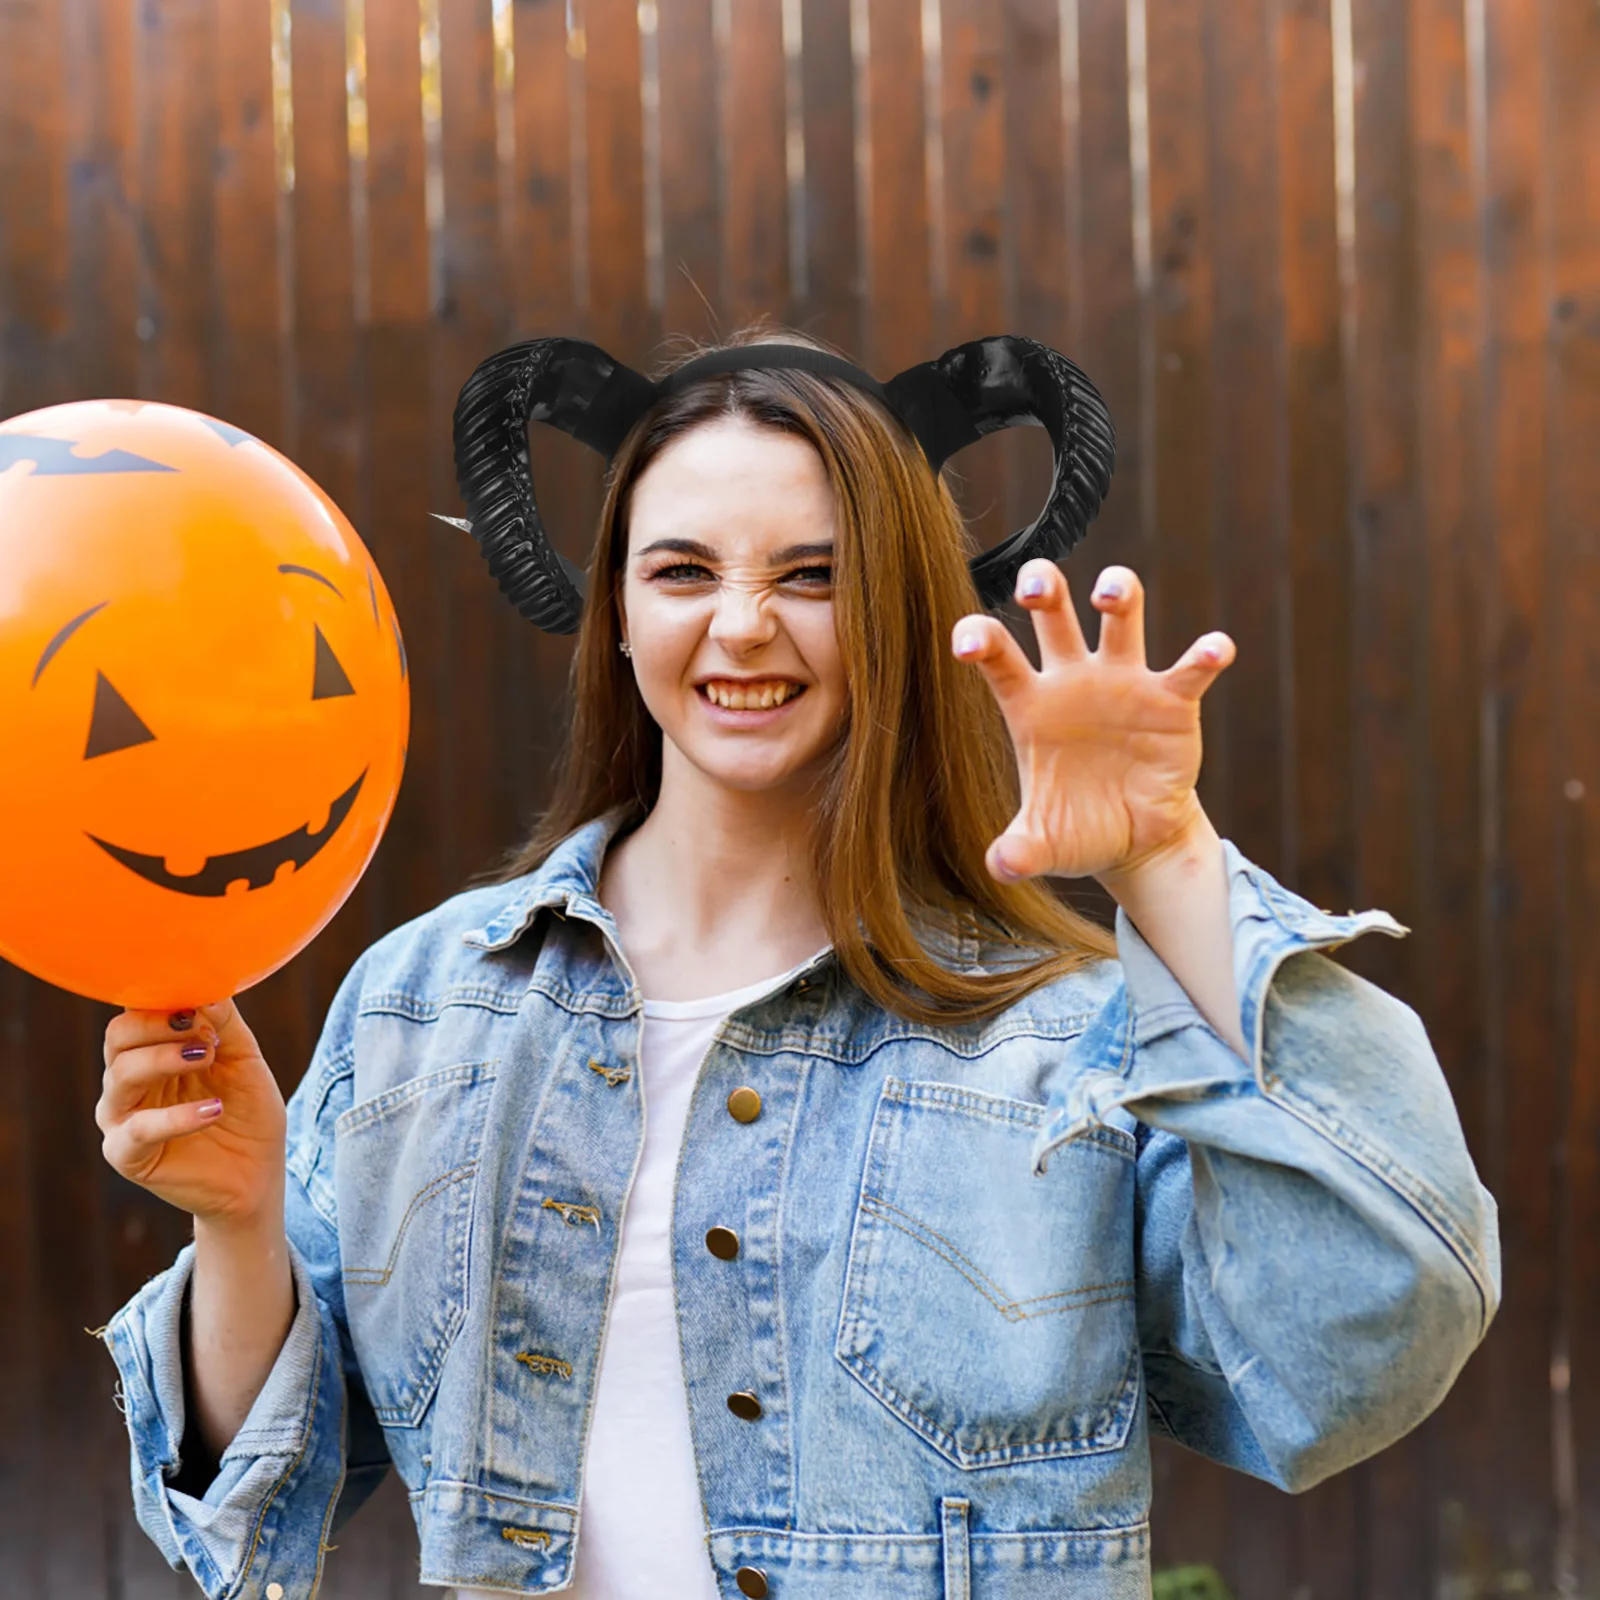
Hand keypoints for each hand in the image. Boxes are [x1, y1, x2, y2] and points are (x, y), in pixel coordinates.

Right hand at [97, 1000, 286, 1228]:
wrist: (257, 1174)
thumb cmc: (247, 1111)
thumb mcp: (244, 1059)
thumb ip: (224, 1024)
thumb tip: (206, 989)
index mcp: (152, 1051)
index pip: (136, 1012)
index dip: (163, 998)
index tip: (200, 999)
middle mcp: (128, 1080)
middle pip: (118, 1036)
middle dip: (160, 1025)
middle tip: (204, 1032)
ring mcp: (122, 1117)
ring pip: (121, 1074)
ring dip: (167, 1059)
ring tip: (209, 1058)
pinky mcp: (127, 1155)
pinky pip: (138, 1129)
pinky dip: (176, 1116)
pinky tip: (213, 1110)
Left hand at [952, 559, 1234, 883]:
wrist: (1134, 841)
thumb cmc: (1078, 830)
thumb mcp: (1045, 844)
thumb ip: (1019, 851)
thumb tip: (1002, 866)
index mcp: (1031, 707)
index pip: (999, 660)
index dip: (980, 640)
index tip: (967, 640)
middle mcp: (1073, 681)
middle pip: (1054, 615)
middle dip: (1043, 586)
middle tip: (1036, 583)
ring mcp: (1123, 684)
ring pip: (1121, 617)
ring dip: (1118, 591)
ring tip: (1109, 594)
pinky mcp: (1171, 700)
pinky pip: (1189, 669)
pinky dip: (1205, 655)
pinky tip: (1212, 650)